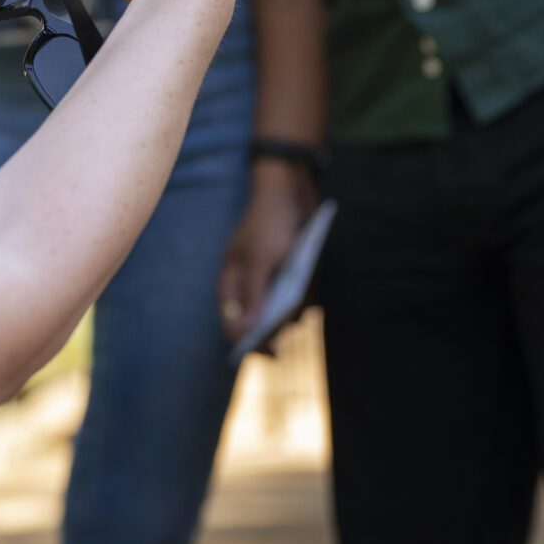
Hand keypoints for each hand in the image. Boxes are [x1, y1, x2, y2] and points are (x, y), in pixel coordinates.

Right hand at [219, 162, 315, 346]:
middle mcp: (246, 287)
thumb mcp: (261, 259)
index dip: (251, 343)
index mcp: (231, 285)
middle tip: (295, 314)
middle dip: (278, 322)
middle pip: (259, 322)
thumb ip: (253, 295)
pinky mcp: (284, 275)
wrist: (289, 190)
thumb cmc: (269, 222)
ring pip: (280, 312)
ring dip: (295, 307)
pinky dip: (304, 294)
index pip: (233, 325)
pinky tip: (312, 281)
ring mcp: (266, 281)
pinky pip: (295, 297)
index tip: (273, 353)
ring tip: (304, 286)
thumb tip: (245, 331)